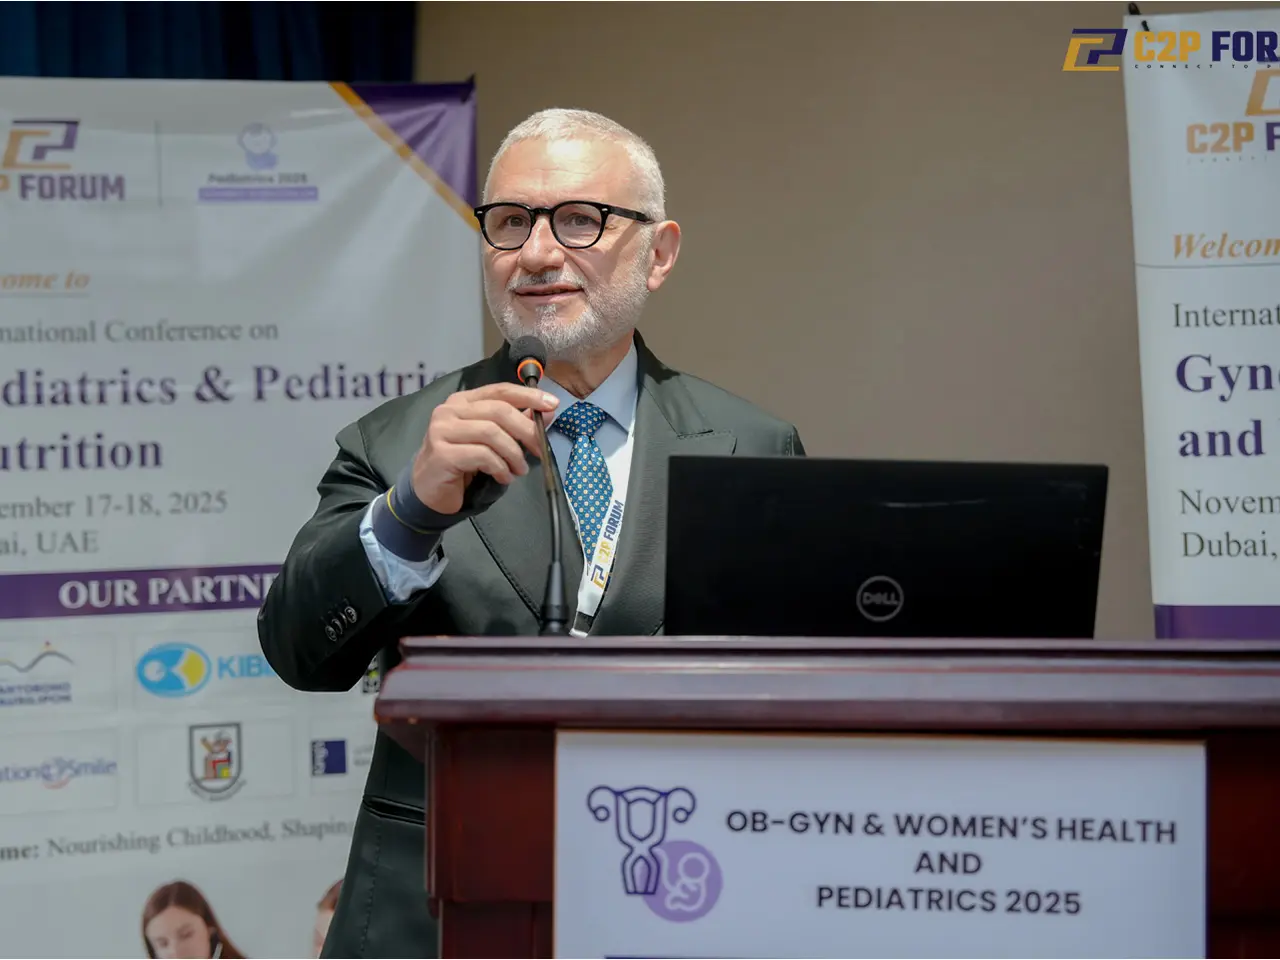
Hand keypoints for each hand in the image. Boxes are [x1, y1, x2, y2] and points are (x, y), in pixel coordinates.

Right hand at [411, 382, 558, 514]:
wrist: (429, 492)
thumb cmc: (462, 464)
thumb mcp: (492, 442)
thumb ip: (518, 424)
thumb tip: (548, 410)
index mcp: (463, 401)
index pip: (500, 390)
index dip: (528, 395)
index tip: (552, 404)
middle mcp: (449, 411)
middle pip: (499, 411)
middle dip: (526, 430)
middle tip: (539, 450)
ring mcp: (442, 430)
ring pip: (492, 433)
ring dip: (514, 454)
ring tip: (519, 470)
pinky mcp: (442, 453)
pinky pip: (482, 455)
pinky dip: (500, 468)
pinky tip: (503, 477)